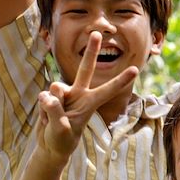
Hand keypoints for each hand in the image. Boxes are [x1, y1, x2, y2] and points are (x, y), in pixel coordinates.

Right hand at [35, 32, 137, 164]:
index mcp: (90, 103)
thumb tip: (48, 94)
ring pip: (56, 88)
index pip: (108, 90)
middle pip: (86, 69)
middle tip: (97, 32)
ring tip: (53, 120)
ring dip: (52, 105)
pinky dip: (43, 110)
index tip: (136, 70)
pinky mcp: (51, 96)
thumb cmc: (61, 142)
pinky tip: (46, 118)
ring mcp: (65, 94)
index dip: (121, 80)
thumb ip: (55, 112)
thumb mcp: (60, 131)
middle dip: (91, 51)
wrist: (50, 147)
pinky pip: (44, 98)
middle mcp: (79, 94)